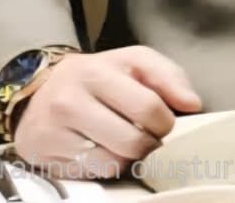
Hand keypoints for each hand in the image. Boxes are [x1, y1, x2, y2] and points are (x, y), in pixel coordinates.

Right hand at [11, 46, 201, 178]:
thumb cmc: (99, 75)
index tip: (164, 122)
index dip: (165, 121)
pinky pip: (92, 173)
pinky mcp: (45, 158)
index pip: (147, 107)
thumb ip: (169, 76)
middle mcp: (70, 103)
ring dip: (129, 157)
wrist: (41, 89)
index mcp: (97, 74)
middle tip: (148, 136)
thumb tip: (193, 104)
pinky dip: (106, 165)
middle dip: (150, 143)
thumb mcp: (134, 61)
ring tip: (125, 141)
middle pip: (132, 141)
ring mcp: (53, 133)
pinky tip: (103, 149)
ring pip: (113, 162)